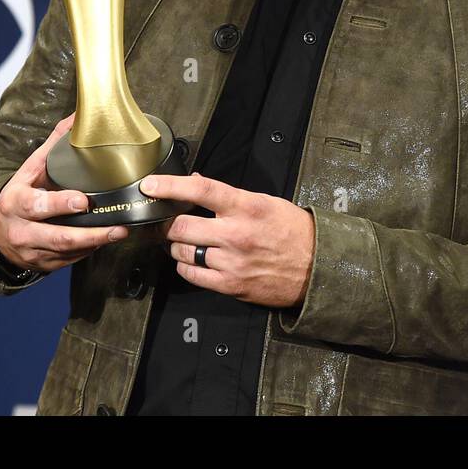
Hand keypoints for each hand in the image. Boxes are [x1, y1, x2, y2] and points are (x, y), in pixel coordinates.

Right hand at [0, 113, 130, 273]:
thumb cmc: (21, 194)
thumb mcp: (29, 169)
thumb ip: (54, 144)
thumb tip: (78, 116)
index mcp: (17, 203)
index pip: (38, 206)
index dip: (61, 205)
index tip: (84, 201)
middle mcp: (22, 231)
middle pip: (58, 236)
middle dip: (90, 234)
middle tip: (118, 227)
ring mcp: (33, 252)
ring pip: (68, 251)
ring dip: (96, 243)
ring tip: (120, 232)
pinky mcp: (44, 265)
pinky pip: (70, 260)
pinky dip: (88, 250)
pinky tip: (106, 240)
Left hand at [142, 172, 314, 308]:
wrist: (317, 266)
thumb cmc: (293, 231)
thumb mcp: (266, 202)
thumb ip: (230, 196)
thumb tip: (198, 183)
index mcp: (247, 207)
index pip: (201, 190)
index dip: (170, 186)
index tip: (150, 185)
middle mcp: (236, 234)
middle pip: (181, 226)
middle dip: (168, 223)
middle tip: (167, 221)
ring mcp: (231, 262)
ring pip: (182, 252)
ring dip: (177, 246)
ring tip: (185, 241)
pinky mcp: (230, 285)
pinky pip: (192, 275)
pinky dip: (186, 267)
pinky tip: (193, 260)